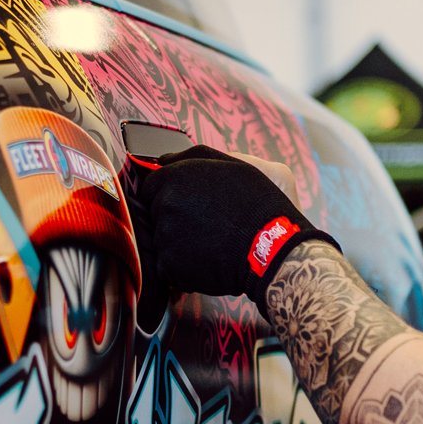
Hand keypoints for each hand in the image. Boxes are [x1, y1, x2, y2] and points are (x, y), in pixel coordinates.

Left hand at [131, 145, 335, 304]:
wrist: (271, 249)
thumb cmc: (257, 204)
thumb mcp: (233, 166)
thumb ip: (193, 157)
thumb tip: (165, 159)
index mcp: (174, 177)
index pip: (151, 186)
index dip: (169, 194)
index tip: (189, 204)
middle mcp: (164, 205)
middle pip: (155, 213)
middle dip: (175, 217)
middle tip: (205, 224)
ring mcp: (164, 237)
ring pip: (161, 239)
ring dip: (179, 242)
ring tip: (210, 242)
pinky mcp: (169, 266)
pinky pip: (167, 265)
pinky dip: (182, 265)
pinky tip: (206, 259)